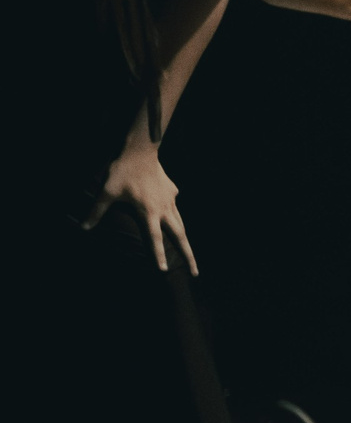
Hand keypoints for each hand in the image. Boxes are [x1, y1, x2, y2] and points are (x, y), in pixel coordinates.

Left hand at [84, 147, 197, 273]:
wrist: (141, 150)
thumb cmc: (122, 171)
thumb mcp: (106, 192)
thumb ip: (97, 211)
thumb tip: (83, 228)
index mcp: (148, 212)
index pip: (155, 239)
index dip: (159, 255)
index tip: (164, 270)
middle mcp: (163, 209)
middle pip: (180, 236)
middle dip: (189, 255)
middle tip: (195, 272)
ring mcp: (171, 199)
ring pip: (181, 223)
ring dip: (184, 239)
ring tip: (189, 253)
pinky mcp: (172, 190)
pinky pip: (173, 206)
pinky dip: (172, 214)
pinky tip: (165, 211)